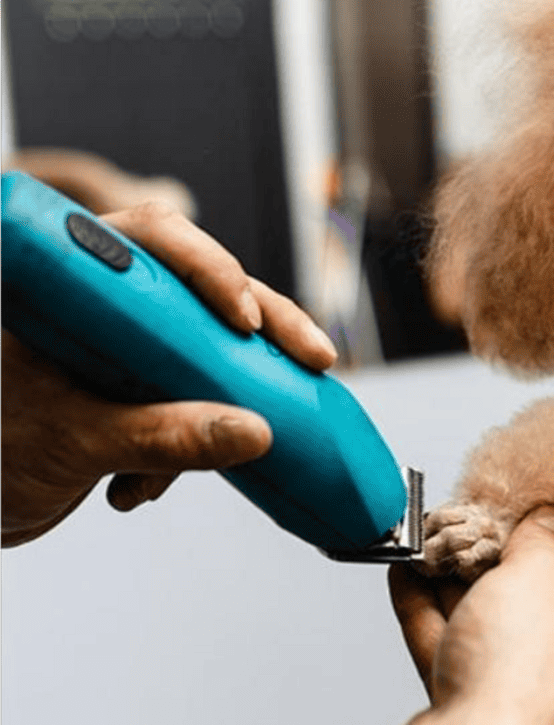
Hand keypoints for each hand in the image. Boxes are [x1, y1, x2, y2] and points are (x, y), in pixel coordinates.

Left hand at [1, 201, 337, 545]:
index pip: (151, 239)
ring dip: (228, 399)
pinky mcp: (139, 387)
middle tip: (313, 358)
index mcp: (68, 282)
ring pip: (210, 345)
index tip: (245, 319)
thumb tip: (253, 432)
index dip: (209, 267)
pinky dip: (194, 440)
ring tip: (199, 458)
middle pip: (203, 286)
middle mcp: (102, 301)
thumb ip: (159, 437)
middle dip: (262, 327)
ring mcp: (124, 344)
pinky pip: (198, 396)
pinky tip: (143, 486)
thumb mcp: (72, 442)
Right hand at [388, 509, 553, 724]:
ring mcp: (539, 716)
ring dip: (457, 593)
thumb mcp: (537, 571)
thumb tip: (549, 519)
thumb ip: (541, 537)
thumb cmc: (525, 677)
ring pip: (497, 639)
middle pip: (542, 612)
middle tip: (467, 538)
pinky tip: (409, 581)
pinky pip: (465, 664)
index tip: (523, 530)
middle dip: (496, 572)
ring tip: (428, 551)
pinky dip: (436, 623)